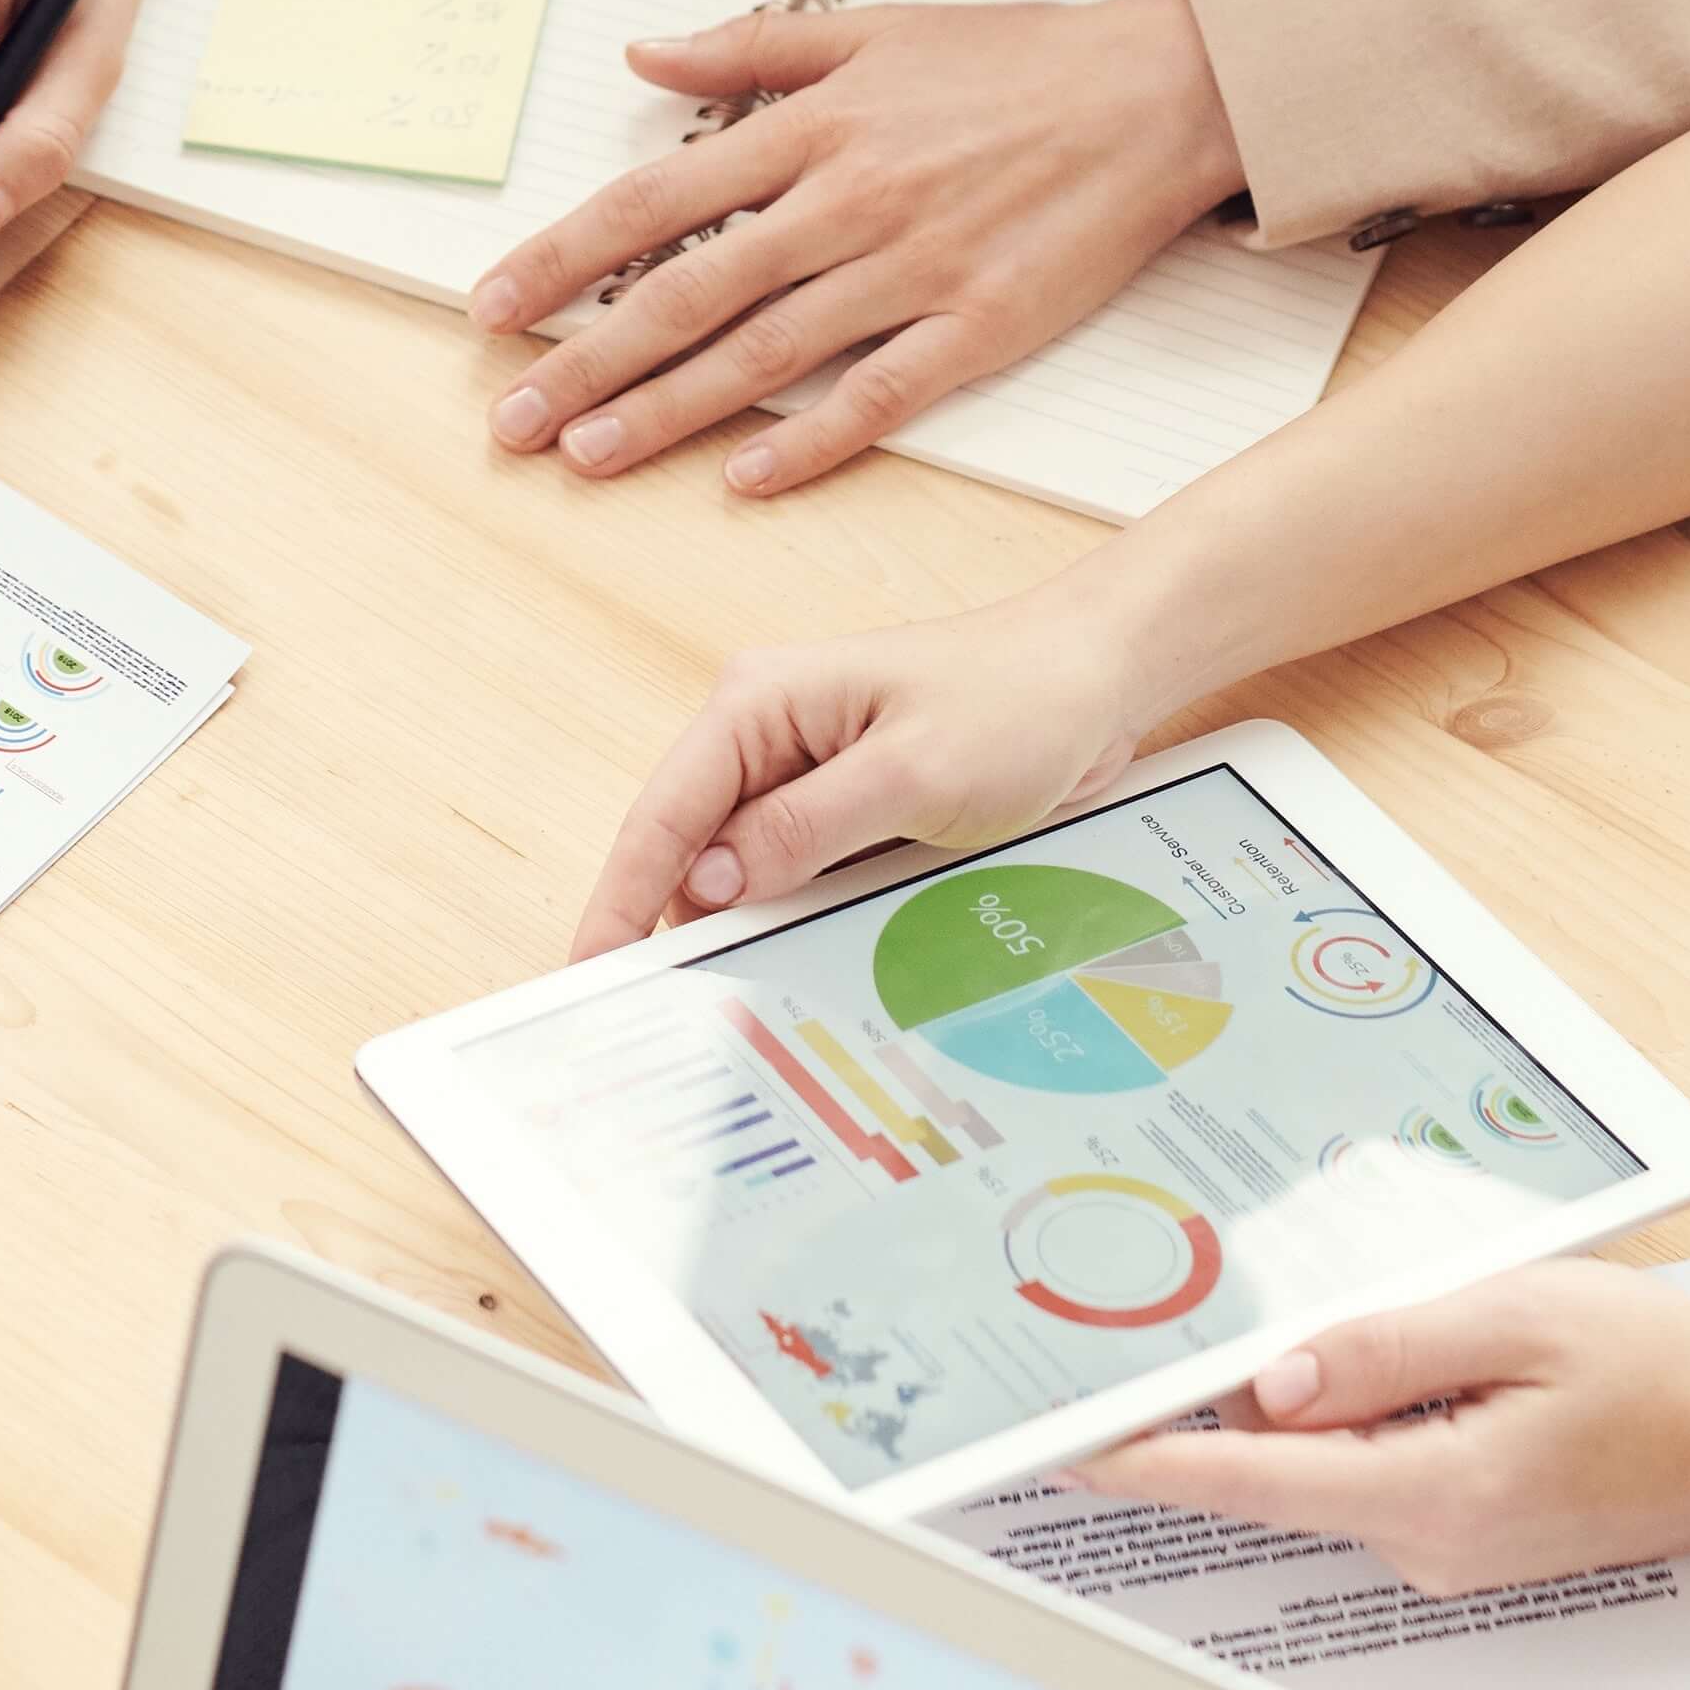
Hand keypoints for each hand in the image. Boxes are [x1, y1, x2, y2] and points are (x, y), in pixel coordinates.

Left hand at [474, 0, 1241, 493]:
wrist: (1155, 91)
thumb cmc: (1018, 64)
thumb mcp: (872, 26)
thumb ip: (749, 48)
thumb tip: (643, 58)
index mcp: (812, 129)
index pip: (654, 205)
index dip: (564, 262)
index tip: (497, 310)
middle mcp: (845, 202)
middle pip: (686, 293)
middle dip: (585, 363)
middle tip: (513, 420)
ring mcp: (909, 270)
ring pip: (762, 355)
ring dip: (665, 412)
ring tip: (587, 458)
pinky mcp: (976, 328)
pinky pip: (875, 397)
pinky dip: (808, 443)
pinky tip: (743, 480)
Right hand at [574, 595, 1141, 956]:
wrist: (1096, 681)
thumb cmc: (1017, 698)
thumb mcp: (911, 774)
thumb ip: (805, 829)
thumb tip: (714, 882)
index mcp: (759, 703)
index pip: (664, 812)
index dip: (622, 896)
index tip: (593, 965)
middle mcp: (766, 735)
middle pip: (688, 849)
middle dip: (672, 924)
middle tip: (660, 1008)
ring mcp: (801, 775)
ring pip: (739, 871)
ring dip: (740, 928)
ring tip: (730, 997)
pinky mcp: (839, 809)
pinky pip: (791, 875)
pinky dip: (788, 918)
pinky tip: (793, 961)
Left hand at [1063, 1263, 1689, 1594]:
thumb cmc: (1670, 1375)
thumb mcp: (1526, 1322)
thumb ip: (1388, 1350)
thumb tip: (1270, 1382)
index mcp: (1436, 1496)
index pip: (1251, 1482)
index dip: (1148, 1460)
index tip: (1061, 1444)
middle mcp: (1425, 1543)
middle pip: (1275, 1475)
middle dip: (1211, 1411)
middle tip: (1140, 1338)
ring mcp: (1439, 1548)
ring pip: (1323, 1469)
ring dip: (1301, 1406)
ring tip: (1302, 1329)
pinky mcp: (1455, 1531)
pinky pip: (1370, 1472)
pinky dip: (1353, 1422)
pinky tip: (1389, 1369)